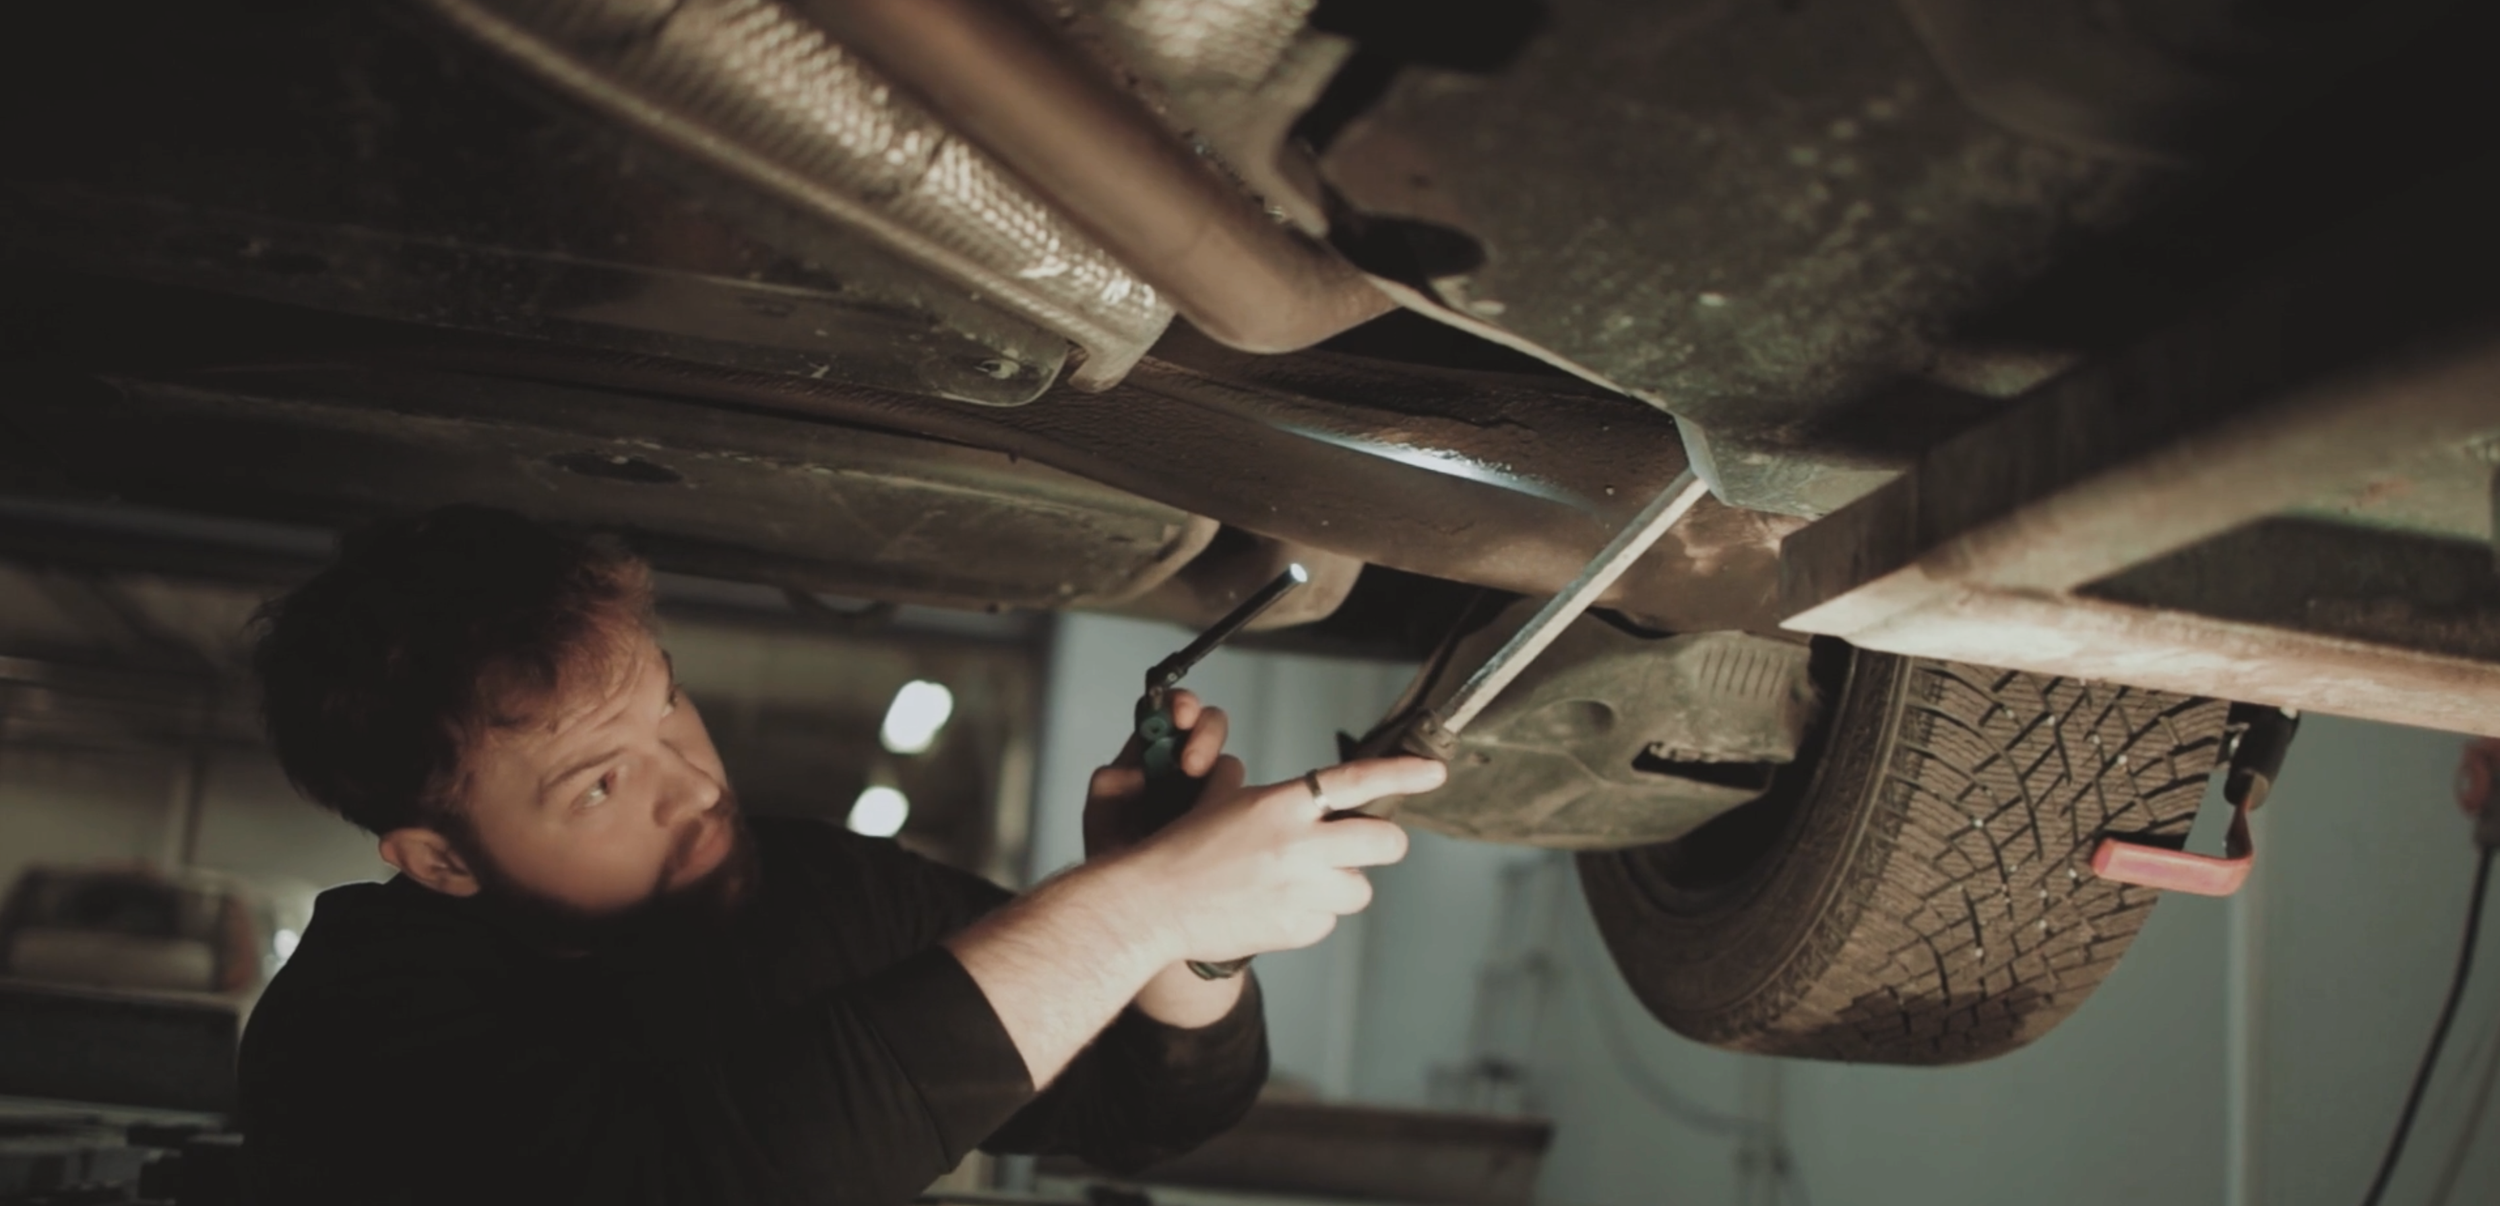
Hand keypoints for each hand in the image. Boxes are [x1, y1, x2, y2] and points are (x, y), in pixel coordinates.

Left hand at [1084, 689, 1234, 857]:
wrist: (1135, 903)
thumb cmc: (1115, 855)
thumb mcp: (1101, 817)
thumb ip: (1109, 788)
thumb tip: (1129, 772)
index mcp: (1151, 753)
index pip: (1170, 711)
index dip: (1179, 705)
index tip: (1181, 717)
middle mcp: (1184, 765)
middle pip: (1210, 726)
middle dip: (1206, 735)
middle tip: (1193, 764)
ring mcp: (1211, 792)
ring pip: (1230, 767)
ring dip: (1220, 781)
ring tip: (1202, 811)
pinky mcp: (1232, 820)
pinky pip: (1246, 805)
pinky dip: (1236, 811)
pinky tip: (1215, 833)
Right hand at [1115, 757, 1442, 965]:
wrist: (1154, 904)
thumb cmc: (1182, 848)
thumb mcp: (1222, 802)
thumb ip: (1269, 794)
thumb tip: (1302, 791)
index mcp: (1282, 803)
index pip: (1358, 781)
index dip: (1403, 774)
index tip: (1434, 773)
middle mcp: (1300, 844)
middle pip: (1384, 841)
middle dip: (1381, 843)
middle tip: (1360, 846)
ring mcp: (1303, 890)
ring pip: (1361, 887)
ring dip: (1341, 883)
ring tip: (1300, 882)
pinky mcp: (1300, 928)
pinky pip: (1329, 919)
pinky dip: (1313, 914)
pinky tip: (1277, 908)